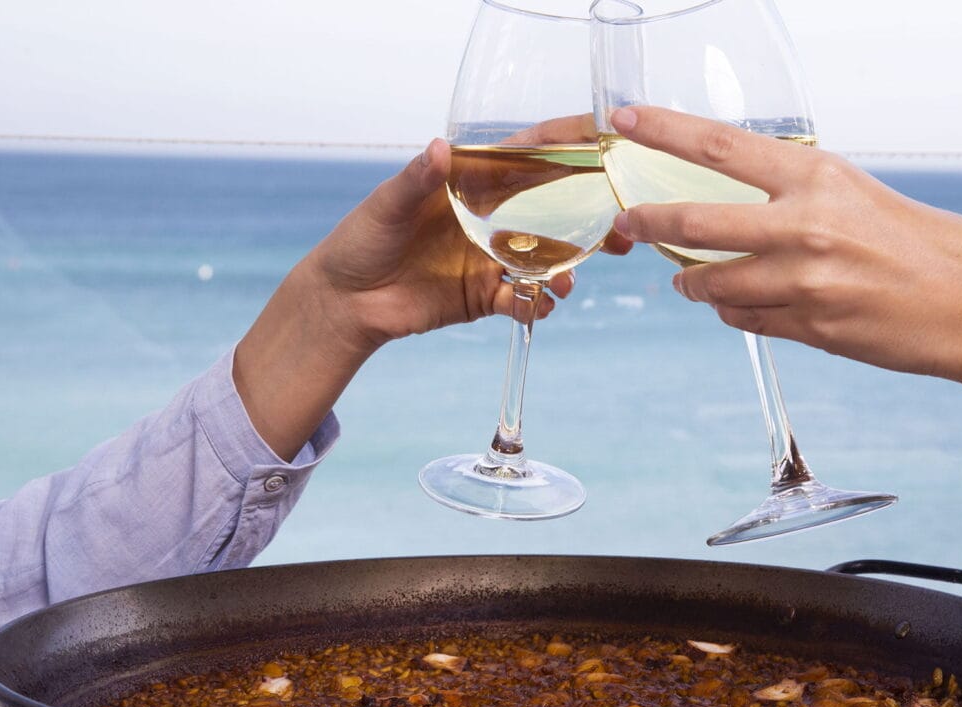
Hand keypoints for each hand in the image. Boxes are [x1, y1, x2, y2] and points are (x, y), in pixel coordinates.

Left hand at [236, 138, 628, 459]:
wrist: (344, 303)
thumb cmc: (359, 241)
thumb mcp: (386, 206)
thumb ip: (417, 180)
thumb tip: (441, 148)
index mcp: (469, 185)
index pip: (524, 159)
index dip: (562, 149)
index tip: (599, 144)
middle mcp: (487, 219)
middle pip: (549, 213)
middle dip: (587, 221)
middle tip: (617, 233)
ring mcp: (489, 258)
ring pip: (543, 259)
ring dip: (563, 269)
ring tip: (566, 282)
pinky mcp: (483, 296)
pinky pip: (521, 299)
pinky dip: (535, 304)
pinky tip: (539, 306)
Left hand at [608, 106, 961, 452]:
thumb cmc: (921, 241)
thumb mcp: (857, 192)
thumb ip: (797, 194)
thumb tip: (743, 197)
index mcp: (816, 178)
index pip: (719, 145)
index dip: (663, 130)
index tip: (623, 121)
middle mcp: (803, 226)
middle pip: (695, 221)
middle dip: (649, 223)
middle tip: (631, 222)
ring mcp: (803, 282)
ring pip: (712, 283)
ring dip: (691, 281)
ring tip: (686, 278)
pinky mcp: (809, 328)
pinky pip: (745, 319)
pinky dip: (733, 311)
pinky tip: (738, 304)